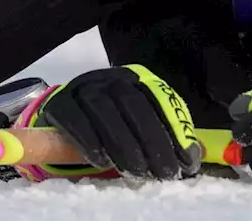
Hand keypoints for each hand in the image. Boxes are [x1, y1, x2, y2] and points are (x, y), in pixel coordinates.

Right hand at [13, 64, 201, 180]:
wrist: (60, 115)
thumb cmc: (108, 122)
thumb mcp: (135, 122)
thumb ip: (161, 133)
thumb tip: (192, 156)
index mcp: (137, 79)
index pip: (161, 101)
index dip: (177, 131)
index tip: (188, 162)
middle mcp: (110, 78)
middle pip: (133, 104)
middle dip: (153, 140)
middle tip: (164, 172)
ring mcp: (83, 88)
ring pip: (105, 111)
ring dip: (124, 144)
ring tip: (137, 172)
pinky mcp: (59, 103)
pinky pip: (75, 119)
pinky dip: (89, 141)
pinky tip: (102, 162)